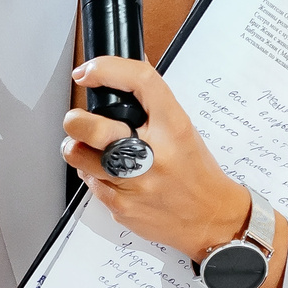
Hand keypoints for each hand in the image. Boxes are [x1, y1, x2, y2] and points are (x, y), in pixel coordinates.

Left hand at [62, 58, 249, 260]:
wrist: (211, 218)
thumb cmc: (196, 171)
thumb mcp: (182, 128)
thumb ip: (153, 101)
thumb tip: (122, 72)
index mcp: (173, 127)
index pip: (139, 82)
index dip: (106, 69)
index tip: (88, 73)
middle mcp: (152, 153)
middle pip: (93, 127)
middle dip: (76, 119)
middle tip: (77, 119)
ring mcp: (134, 183)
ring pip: (80, 156)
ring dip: (78, 148)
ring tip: (88, 147)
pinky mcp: (121, 206)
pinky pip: (89, 182)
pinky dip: (92, 173)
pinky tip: (107, 173)